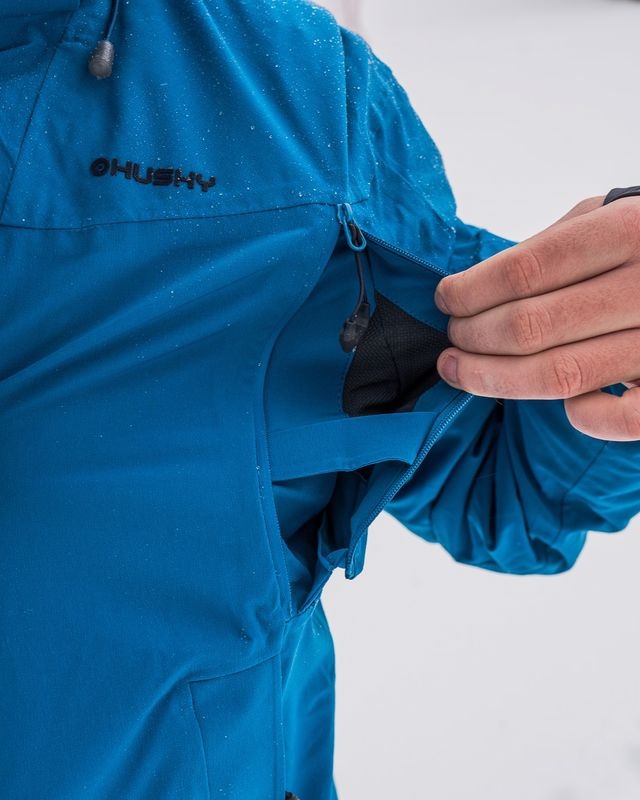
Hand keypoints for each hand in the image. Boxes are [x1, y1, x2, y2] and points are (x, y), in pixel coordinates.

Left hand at [434, 196, 639, 441]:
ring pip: (558, 375)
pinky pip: (618, 419)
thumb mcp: (615, 216)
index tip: (445, 299)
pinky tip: (557, 403)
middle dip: (472, 336)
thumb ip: (555, 245)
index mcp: (632, 231)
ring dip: (493, 378)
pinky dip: (578, 415)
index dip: (471, 289)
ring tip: (460, 369)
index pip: (526, 269)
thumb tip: (479, 283)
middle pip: (530, 325)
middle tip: (452, 338)